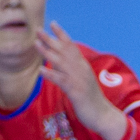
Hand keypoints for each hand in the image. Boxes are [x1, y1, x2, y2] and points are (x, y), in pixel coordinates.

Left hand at [34, 22, 127, 139]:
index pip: (72, 47)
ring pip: (62, 63)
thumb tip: (59, 63)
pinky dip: (51, 75)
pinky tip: (41, 71)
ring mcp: (79, 80)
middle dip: (51, 40)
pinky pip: (62, 81)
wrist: (103, 116)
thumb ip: (73, 71)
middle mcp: (82, 70)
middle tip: (38, 30)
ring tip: (36, 44)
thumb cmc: (92, 100)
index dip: (62, 35)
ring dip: (48, 53)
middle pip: (65, 51)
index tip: (52, 23)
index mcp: (83, 67)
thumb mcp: (83, 82)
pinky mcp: (76, 92)